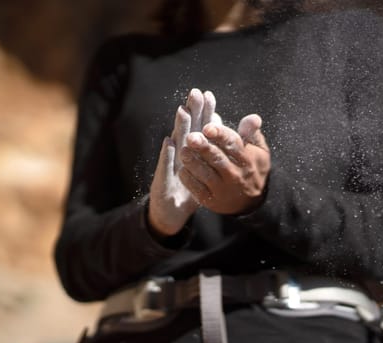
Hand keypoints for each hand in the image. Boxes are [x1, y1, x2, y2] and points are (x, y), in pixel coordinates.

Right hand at [149, 89, 221, 235]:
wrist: (172, 210)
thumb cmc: (190, 185)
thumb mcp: (204, 167)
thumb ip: (212, 144)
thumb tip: (219, 121)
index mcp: (193, 149)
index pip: (200, 127)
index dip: (204, 112)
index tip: (208, 94)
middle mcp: (181, 153)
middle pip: (188, 129)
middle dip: (192, 111)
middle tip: (195, 93)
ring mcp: (171, 165)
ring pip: (177, 143)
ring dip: (180, 127)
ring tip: (183, 111)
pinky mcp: (163, 179)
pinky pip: (166, 166)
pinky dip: (167, 155)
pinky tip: (169, 143)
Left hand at [179, 114, 270, 214]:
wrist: (252, 202)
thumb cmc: (253, 168)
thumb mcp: (260, 151)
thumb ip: (252, 133)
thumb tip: (253, 117)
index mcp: (247, 159)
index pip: (233, 144)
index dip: (220, 135)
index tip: (208, 127)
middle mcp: (235, 174)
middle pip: (217, 159)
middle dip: (203, 147)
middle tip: (190, 137)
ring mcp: (222, 189)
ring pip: (205, 174)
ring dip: (193, 162)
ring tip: (183, 151)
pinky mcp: (211, 200)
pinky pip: (197, 190)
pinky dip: (189, 179)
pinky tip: (182, 169)